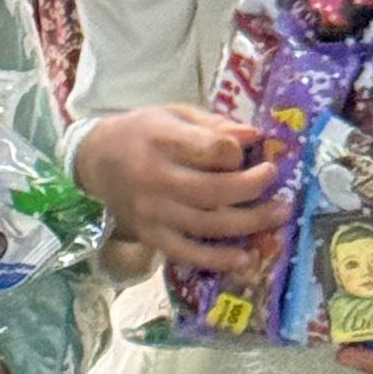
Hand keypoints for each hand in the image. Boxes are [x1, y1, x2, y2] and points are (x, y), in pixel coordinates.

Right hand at [74, 108, 281, 275]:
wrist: (94, 162)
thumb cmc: (140, 133)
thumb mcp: (173, 114)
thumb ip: (213, 125)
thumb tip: (255, 137)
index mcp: (162, 141)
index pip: (210, 149)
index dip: (237, 152)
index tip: (253, 151)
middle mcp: (156, 179)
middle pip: (215, 191)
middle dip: (253, 188)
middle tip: (275, 181)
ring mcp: (153, 212)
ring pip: (208, 224)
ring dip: (249, 223)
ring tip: (278, 215)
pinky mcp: (151, 236)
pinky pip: (187, 253)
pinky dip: (217, 259)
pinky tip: (244, 257)